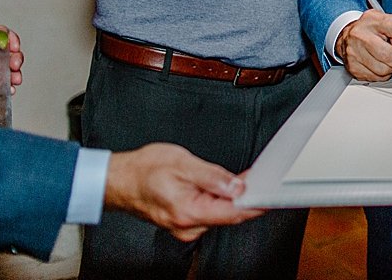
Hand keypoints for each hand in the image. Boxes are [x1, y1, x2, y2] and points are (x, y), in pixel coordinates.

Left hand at [0, 25, 23, 91]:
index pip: (1, 33)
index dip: (11, 39)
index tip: (14, 48)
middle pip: (8, 50)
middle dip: (16, 58)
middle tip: (15, 66)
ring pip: (7, 67)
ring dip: (15, 73)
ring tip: (15, 80)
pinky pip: (0, 82)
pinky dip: (7, 86)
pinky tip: (8, 89)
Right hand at [104, 143, 261, 240]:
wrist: (119, 180)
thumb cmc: (144, 170)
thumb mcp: (183, 163)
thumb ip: (214, 176)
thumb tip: (238, 186)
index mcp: (189, 212)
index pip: (234, 214)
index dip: (257, 204)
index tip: (273, 194)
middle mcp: (188, 226)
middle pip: (230, 215)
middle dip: (247, 197)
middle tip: (261, 178)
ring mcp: (185, 227)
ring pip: (221, 214)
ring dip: (233, 198)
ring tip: (242, 179)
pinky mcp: (184, 222)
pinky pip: (210, 213)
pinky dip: (220, 201)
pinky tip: (225, 188)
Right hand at [335, 11, 391, 80]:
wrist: (349, 36)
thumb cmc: (373, 29)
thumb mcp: (389, 20)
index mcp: (374, 19)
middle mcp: (361, 35)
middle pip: (389, 55)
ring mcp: (354, 52)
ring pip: (383, 70)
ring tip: (390, 61)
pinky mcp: (353, 67)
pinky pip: (376, 78)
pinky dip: (383, 74)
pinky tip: (380, 65)